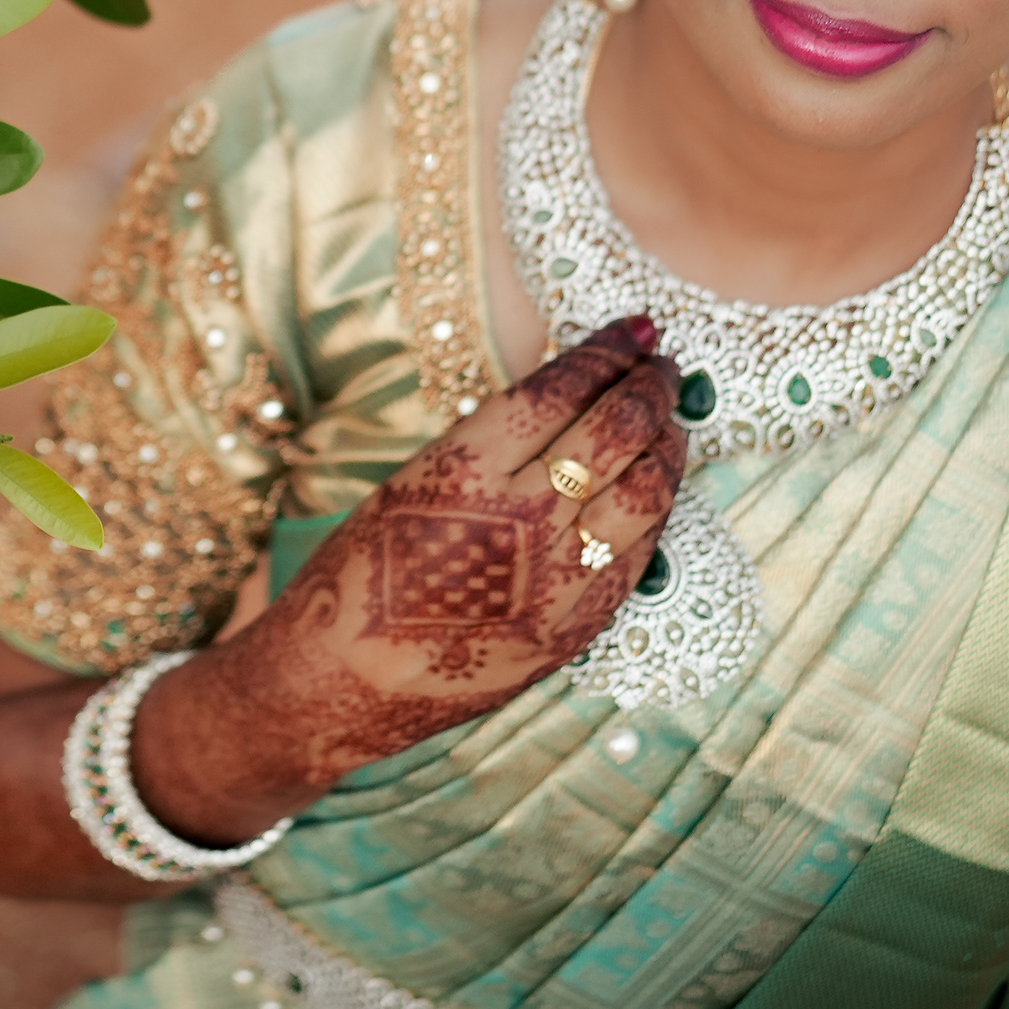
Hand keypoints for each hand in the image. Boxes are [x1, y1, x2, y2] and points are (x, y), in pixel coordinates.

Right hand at [129, 318, 688, 836]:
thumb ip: (492, 445)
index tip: (635, 328)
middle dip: (650, 385)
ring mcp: (555, 581)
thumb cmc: (360, 572)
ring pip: (647, 491)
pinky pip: (639, 556)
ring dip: (667, 445)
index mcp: (465, 469)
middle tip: (662, 365)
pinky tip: (652, 490)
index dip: (608, 350)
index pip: (562, 388)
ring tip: (668, 423)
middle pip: (617, 430)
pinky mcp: (575, 630)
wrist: (340, 680)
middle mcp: (519, 520)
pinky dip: (654, 511)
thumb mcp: (413, 480)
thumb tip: (571, 395)